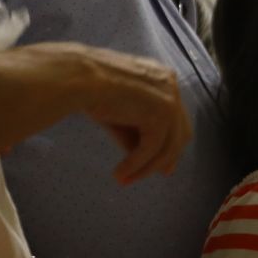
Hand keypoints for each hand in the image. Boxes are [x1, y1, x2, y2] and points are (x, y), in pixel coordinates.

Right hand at [44, 43, 190, 183]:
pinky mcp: (160, 113)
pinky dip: (135, 165)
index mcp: (162, 78)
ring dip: (146, 167)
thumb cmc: (89, 90)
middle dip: (166, 157)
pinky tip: (119, 174)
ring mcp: (169, 99)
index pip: (177, 118)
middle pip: (179, 132)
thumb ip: (138, 134)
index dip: (172, 143)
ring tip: (124, 179)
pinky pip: (150, 148)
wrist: (77, 77)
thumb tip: (156, 166)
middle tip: (152, 175)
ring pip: (167, 146)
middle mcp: (170, 85)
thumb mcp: (120, 114)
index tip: (162, 166)